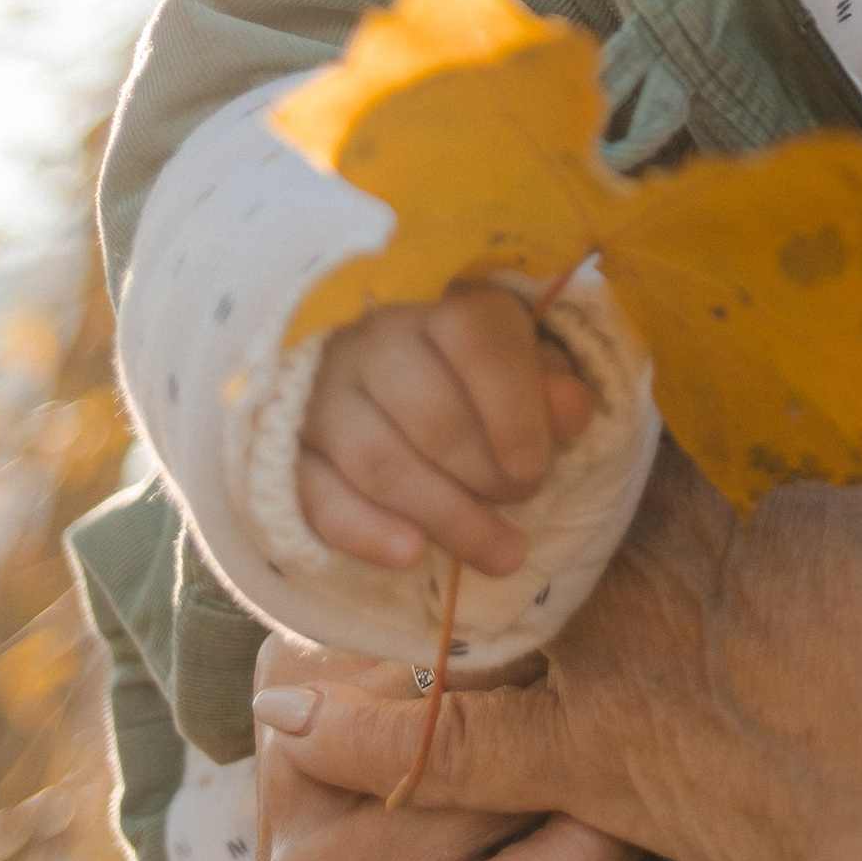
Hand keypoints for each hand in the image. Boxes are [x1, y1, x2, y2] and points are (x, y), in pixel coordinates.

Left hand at [256, 281, 861, 860]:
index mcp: (778, 460)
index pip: (678, 375)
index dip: (624, 343)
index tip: (583, 294)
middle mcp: (679, 535)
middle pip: (566, 465)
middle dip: (503, 434)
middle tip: (442, 397)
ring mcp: (623, 644)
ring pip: (492, 579)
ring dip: (423, 558)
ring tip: (353, 541)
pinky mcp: (595, 755)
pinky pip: (456, 741)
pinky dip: (375, 731)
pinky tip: (298, 719)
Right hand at [297, 280, 596, 575]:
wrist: (377, 375)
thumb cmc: (468, 371)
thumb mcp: (521, 364)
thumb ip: (549, 384)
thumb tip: (573, 410)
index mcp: (441, 304)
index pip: (476, 335)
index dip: (514, 409)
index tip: (536, 469)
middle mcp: (374, 338)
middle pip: (431, 413)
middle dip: (486, 474)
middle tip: (520, 501)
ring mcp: (323, 392)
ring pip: (379, 460)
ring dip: (445, 516)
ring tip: (501, 555)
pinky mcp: (288, 447)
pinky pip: (316, 495)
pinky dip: (365, 531)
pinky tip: (411, 556)